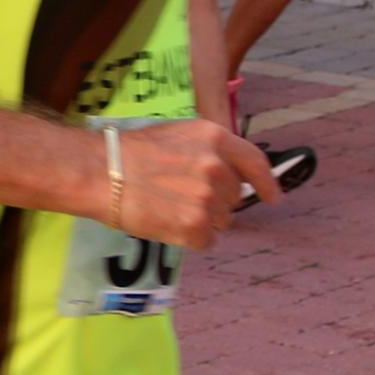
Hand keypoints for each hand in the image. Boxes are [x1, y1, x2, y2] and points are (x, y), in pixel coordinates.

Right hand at [81, 119, 272, 248]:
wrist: (101, 173)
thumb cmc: (130, 151)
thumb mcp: (178, 134)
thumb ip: (209, 150)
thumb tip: (231, 173)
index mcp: (215, 138)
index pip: (255, 162)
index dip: (266, 182)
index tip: (273, 197)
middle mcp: (218, 167)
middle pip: (234, 197)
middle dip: (215, 200)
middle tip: (181, 196)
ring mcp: (208, 199)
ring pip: (221, 221)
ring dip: (202, 220)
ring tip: (169, 208)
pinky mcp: (196, 227)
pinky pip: (206, 241)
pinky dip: (190, 238)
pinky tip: (167, 224)